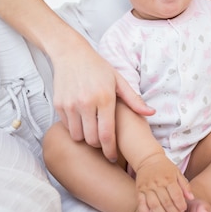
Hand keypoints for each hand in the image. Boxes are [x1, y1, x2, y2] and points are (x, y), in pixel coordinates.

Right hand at [51, 42, 153, 161]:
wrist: (71, 54)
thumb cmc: (98, 67)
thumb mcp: (119, 80)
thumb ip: (134, 100)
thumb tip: (151, 113)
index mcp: (105, 98)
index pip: (107, 135)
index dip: (110, 150)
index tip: (112, 157)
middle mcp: (86, 103)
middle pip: (92, 140)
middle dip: (98, 145)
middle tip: (103, 142)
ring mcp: (70, 105)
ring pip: (78, 136)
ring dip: (85, 137)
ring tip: (92, 130)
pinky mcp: (59, 105)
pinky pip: (67, 126)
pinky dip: (74, 127)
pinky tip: (82, 120)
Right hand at [134, 153, 193, 211]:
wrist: (148, 159)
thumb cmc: (165, 167)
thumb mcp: (177, 173)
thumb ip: (185, 185)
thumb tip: (191, 198)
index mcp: (168, 178)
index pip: (176, 194)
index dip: (180, 203)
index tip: (183, 210)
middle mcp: (157, 183)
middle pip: (166, 201)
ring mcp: (147, 187)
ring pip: (154, 204)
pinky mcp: (139, 190)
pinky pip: (141, 203)